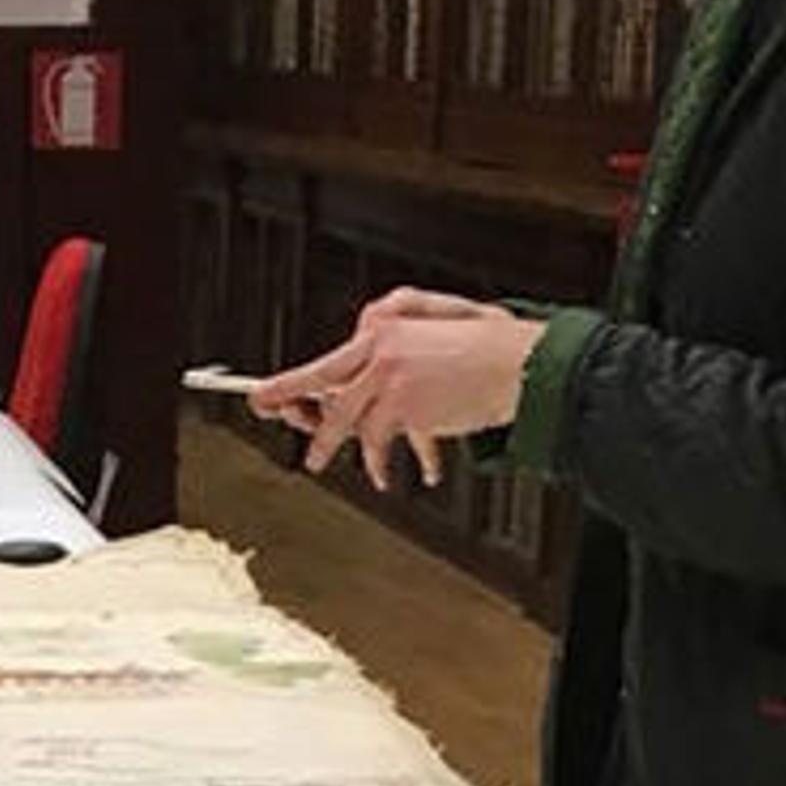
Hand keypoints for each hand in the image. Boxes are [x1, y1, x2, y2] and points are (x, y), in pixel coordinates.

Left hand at [241, 291, 533, 489]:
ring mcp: (387, 378)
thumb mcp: (442, 311)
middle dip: (287, 401)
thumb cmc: (490, 343)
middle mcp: (379, 349)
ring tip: (316, 461)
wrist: (521, 365)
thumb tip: (365, 327)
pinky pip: (377, 441)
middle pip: (320, 382)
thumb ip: (398, 316)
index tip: (268, 391)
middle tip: (265, 409)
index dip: (293, 380)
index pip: (330, 358)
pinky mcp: (401, 406)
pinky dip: (379, 461)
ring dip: (329, 443)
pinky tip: (380, 474)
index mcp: (385, 326)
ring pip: (345, 419)